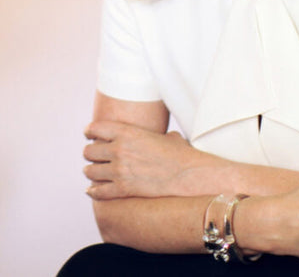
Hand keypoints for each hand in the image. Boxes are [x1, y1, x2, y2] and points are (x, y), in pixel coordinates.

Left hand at [83, 121, 200, 199]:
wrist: (187, 174)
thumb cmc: (180, 153)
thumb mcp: (163, 135)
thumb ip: (150, 135)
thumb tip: (155, 137)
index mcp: (128, 132)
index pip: (96, 128)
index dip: (90, 131)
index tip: (89, 134)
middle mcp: (119, 150)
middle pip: (88, 151)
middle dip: (91, 153)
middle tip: (95, 155)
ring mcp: (119, 171)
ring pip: (89, 171)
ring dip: (91, 172)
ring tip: (95, 172)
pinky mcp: (122, 189)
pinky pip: (97, 192)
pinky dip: (93, 191)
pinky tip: (93, 189)